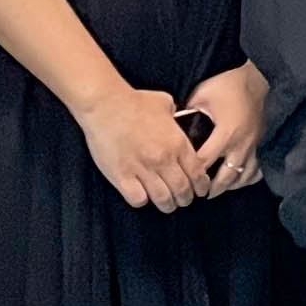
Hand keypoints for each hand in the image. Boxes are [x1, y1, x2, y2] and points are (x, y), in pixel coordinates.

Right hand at [79, 86, 201, 212]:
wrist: (105, 104)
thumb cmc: (134, 101)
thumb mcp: (165, 104)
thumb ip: (176, 115)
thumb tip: (179, 117)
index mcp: (177, 143)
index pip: (197, 173)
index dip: (201, 186)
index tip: (201, 190)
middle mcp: (163, 159)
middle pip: (182, 190)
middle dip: (186, 198)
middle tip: (184, 200)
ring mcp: (142, 169)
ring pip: (163, 198)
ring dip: (168, 204)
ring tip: (168, 204)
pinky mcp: (121, 176)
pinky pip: (138, 199)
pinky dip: (143, 201)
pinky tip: (143, 196)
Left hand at [184, 62, 267, 194]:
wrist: (255, 75)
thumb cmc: (227, 83)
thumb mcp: (200, 95)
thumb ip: (186, 114)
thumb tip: (170, 128)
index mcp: (226, 133)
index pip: (204, 163)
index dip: (190, 173)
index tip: (178, 178)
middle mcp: (242, 144)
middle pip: (225, 178)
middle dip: (209, 188)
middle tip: (195, 193)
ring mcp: (254, 145)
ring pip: (243, 177)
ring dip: (228, 186)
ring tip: (214, 190)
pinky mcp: (261, 142)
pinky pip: (256, 168)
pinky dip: (246, 177)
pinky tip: (237, 179)